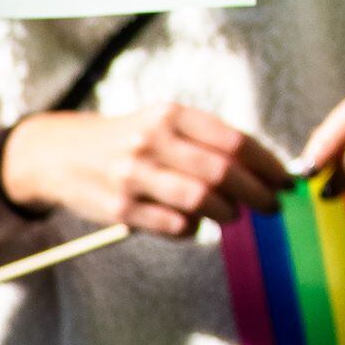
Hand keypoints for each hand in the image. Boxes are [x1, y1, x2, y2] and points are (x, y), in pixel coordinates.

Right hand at [0, 102, 293, 238]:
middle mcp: (151, 141)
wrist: (57, 154)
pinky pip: (175, 226)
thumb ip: (205, 141)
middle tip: (272, 206)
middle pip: (223, 173)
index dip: (268, 165)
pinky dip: (194, 229)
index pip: (234, 141)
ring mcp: (133, 176)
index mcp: (170, 115)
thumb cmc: (125, 141)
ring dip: (228, 213)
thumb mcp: (161, 123)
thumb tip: (263, 171)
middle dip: (257, 194)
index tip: (286, 181)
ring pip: (202, 201)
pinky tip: (195, 224)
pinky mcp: (120, 209)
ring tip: (233, 215)